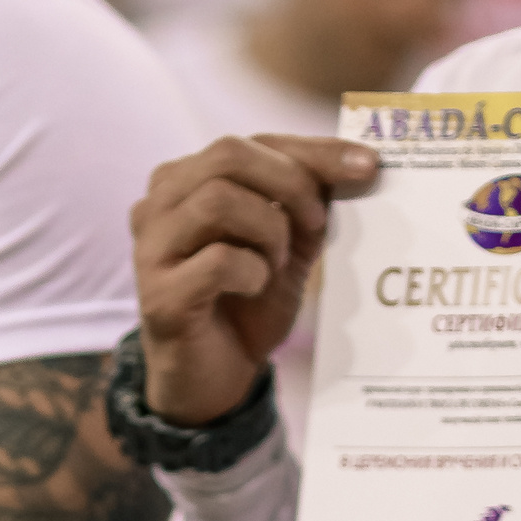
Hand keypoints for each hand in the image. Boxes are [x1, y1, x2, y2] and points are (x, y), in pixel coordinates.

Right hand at [132, 132, 376, 425]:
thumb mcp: (286, 245)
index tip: (367, 166)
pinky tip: (255, 288)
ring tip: (277, 264)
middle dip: (290, 184)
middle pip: (228, 154)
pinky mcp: (159, 295)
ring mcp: (152, 248)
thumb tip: (358, 163)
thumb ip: (308, 204)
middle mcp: (159, 203)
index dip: (313, 150)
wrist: (216, 379)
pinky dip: (252, 272)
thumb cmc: (247, 306)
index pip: (253, 142)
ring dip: (268, 231)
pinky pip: (218, 260)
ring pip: (218, 200)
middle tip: (317, 224)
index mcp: (187, 180)